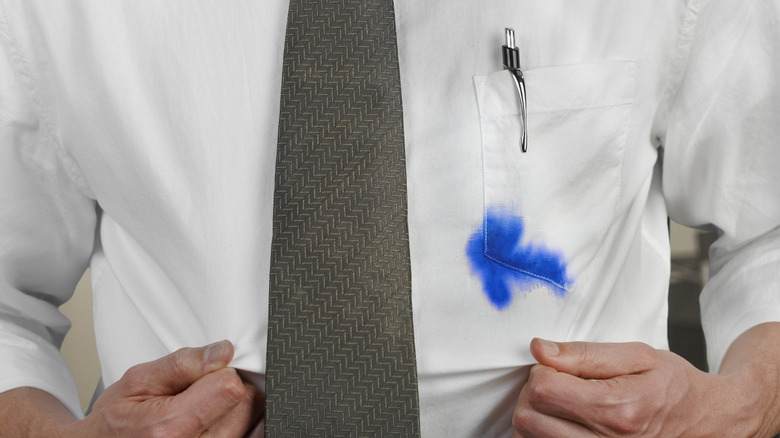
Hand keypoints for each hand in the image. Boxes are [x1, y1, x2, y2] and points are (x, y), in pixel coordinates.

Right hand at [68, 340, 264, 436]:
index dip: (222, 371)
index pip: (232, 387)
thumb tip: (223, 352)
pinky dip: (246, 423)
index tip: (207, 373)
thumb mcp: (139, 380)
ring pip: (258, 422)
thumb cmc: (121, 419)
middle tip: (204, 391)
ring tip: (211, 408)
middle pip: (248, 404)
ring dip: (241, 408)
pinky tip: (224, 418)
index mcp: (170, 429)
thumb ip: (184, 363)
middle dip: (232, 388)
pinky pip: (256, 436)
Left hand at [512, 339, 760, 437]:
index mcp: (617, 409)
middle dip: (534, 394)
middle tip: (556, 383)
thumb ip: (585, 353)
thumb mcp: (638, 356)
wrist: (708, 421)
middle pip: (529, 418)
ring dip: (536, 416)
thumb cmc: (676, 386)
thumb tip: (539, 349)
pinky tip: (560, 422)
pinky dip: (543, 434)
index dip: (542, 370)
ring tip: (561, 404)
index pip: (543, 389)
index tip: (557, 366)